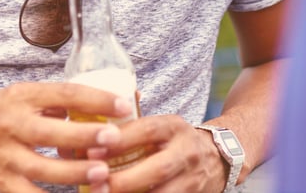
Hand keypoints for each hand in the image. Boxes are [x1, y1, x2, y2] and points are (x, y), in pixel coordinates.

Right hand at [0, 81, 134, 192]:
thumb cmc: (9, 113)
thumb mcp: (31, 96)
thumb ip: (63, 102)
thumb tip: (112, 107)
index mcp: (23, 96)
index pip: (64, 94)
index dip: (95, 99)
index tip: (124, 106)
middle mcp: (10, 125)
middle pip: (48, 132)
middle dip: (83, 136)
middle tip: (113, 138)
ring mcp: (4, 156)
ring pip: (41, 169)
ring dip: (74, 173)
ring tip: (102, 174)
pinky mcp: (2, 183)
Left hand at [94, 114, 226, 192]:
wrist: (217, 158)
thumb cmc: (173, 141)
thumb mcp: (160, 126)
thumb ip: (131, 125)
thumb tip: (88, 122)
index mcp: (174, 127)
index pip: (148, 130)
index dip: (121, 140)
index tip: (93, 149)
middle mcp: (186, 152)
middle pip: (158, 168)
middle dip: (125, 180)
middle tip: (95, 183)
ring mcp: (192, 179)